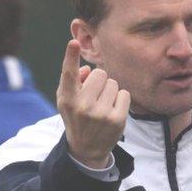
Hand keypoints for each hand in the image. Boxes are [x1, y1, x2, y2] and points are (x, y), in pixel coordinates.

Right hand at [56, 40, 130, 168]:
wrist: (87, 148)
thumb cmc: (77, 116)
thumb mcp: (67, 101)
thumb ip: (74, 81)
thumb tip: (88, 70)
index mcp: (68, 99)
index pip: (69, 74)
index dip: (70, 56)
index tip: (73, 42)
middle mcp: (83, 106)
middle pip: (101, 74)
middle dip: (99, 82)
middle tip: (95, 96)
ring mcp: (101, 113)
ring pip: (114, 83)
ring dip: (110, 91)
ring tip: (103, 105)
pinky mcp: (117, 119)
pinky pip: (124, 94)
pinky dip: (120, 100)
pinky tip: (113, 110)